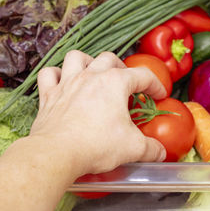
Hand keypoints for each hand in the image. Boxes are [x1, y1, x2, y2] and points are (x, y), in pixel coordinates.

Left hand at [30, 51, 166, 176]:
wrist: (58, 153)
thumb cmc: (96, 145)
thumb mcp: (133, 148)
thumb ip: (151, 148)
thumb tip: (160, 152)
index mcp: (114, 83)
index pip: (143, 76)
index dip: (155, 85)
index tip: (158, 95)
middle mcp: (90, 76)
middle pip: (109, 58)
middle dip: (122, 67)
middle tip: (127, 83)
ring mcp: (67, 83)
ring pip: (76, 57)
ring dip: (87, 61)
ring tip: (94, 72)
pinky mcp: (49, 95)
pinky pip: (49, 74)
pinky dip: (56, 74)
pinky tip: (62, 81)